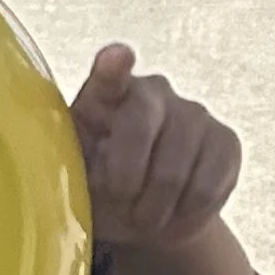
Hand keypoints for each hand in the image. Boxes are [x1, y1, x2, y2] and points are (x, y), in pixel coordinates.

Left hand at [70, 45, 240, 250]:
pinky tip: (176, 212)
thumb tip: (49, 174)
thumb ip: (63, 166)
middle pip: (141, 124)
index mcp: (105, 95)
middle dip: (127, 178)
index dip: (113, 67)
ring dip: (155, 209)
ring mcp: (194, 112)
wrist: (149, 215)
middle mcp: (152, 91)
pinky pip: (206, 187)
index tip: (117, 58)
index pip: (109, 75)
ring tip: (145, 217)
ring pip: (174, 169)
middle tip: (122, 208)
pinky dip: (187, 214)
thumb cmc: (99, 189)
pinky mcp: (225, 141)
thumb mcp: (72, 179)